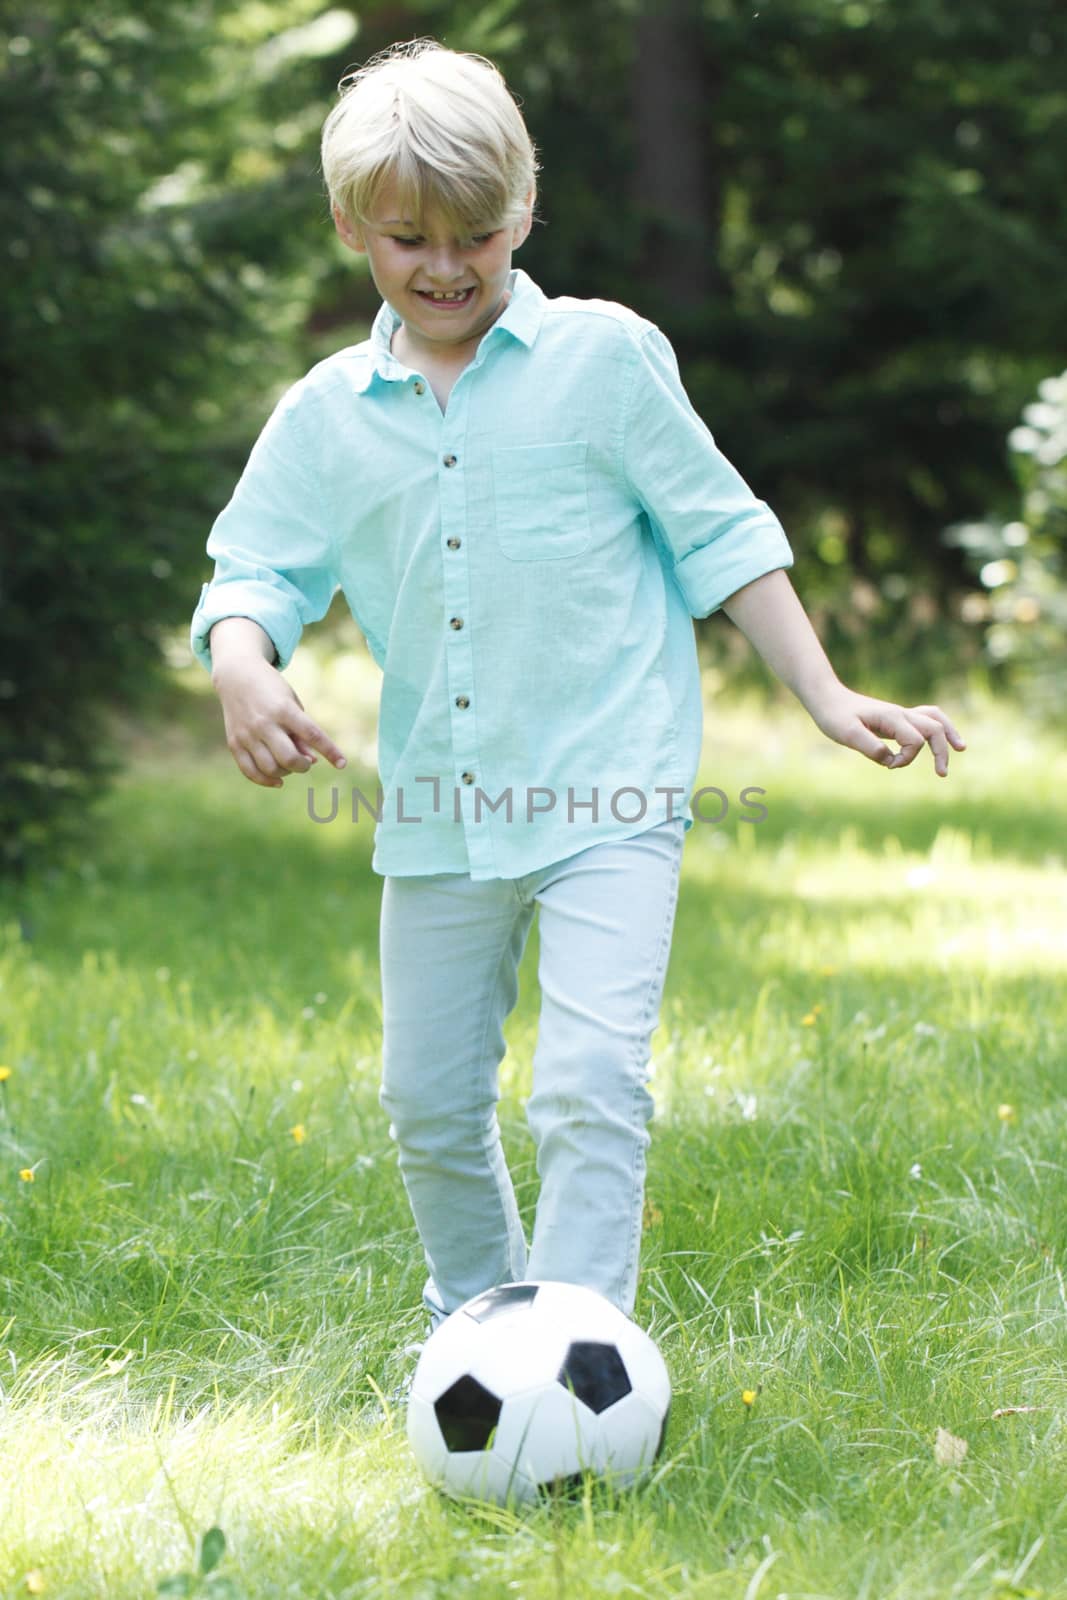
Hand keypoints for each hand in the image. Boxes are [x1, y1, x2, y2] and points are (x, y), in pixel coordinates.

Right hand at [213, 657, 347, 788]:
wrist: (237, 676)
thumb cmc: (272, 691)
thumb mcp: (292, 704)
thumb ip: (301, 732)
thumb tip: (311, 761)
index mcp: (284, 709)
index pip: (313, 735)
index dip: (330, 751)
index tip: (342, 764)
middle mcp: (264, 723)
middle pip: (289, 758)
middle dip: (303, 766)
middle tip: (306, 762)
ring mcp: (247, 734)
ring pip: (270, 768)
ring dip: (286, 773)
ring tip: (289, 765)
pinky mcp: (234, 742)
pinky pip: (249, 771)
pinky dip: (265, 780)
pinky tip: (278, 781)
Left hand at [807, 683, 966, 776]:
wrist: (827, 698)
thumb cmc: (834, 716)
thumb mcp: (846, 733)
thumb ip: (868, 746)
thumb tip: (889, 759)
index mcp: (891, 718)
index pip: (915, 740)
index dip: (906, 758)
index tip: (887, 765)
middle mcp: (901, 714)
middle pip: (935, 728)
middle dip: (942, 751)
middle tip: (942, 775)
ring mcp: (901, 714)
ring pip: (935, 719)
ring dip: (949, 734)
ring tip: (961, 749)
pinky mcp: (897, 718)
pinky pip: (926, 719)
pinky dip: (938, 728)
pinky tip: (942, 739)